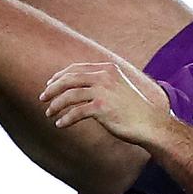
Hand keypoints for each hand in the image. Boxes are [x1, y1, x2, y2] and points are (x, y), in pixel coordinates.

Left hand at [40, 61, 170, 144]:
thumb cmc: (134, 109)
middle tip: (42, 99)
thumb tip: (78, 85)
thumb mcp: (119, 87)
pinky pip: (75, 112)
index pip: (76, 68)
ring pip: (69, 95)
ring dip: (55, 105)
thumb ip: (102, 82)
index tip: (49, 85)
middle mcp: (105, 76)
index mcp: (108, 69)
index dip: (59, 76)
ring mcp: (103, 91)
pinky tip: (61, 124)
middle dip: (52, 89)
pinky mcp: (101, 107)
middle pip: (69, 79)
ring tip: (49, 113)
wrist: (150, 123)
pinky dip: (65, 119)